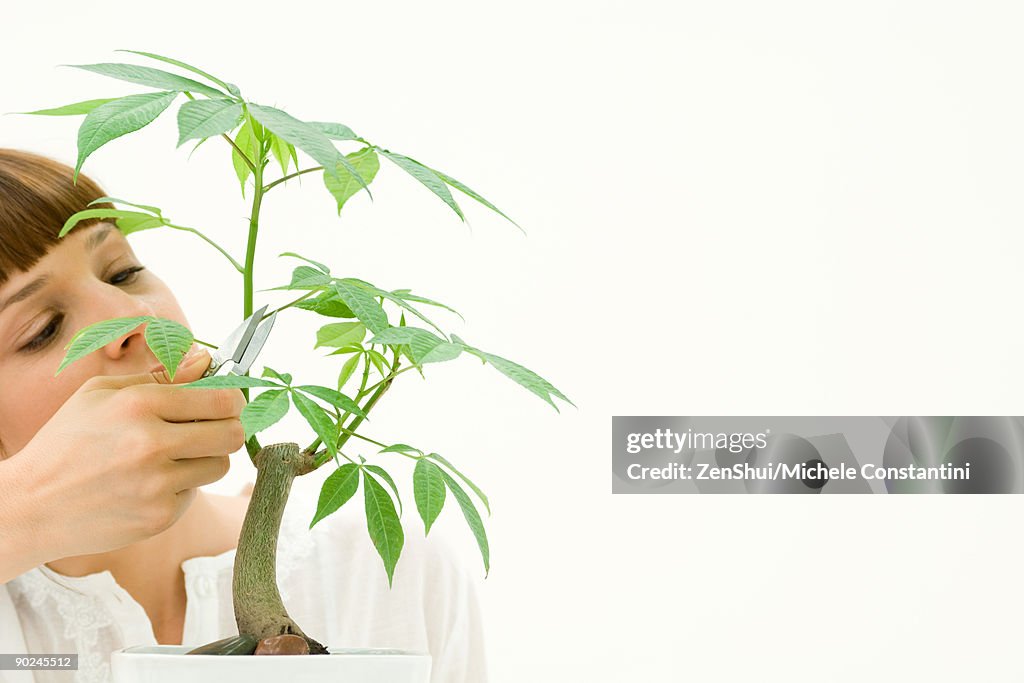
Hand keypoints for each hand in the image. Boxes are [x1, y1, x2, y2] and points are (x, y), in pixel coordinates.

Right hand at [0, 348, 245, 573]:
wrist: (32, 505)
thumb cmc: (67, 442)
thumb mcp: (100, 394)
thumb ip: (160, 376)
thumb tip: (206, 360)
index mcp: (138, 406)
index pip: (220, 400)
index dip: (231, 399)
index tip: (226, 402)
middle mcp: (151, 444)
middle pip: (232, 434)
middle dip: (228, 428)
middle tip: (211, 429)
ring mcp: (157, 484)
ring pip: (220, 465)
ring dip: (206, 458)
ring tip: (174, 456)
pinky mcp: (160, 516)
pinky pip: (195, 493)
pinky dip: (182, 486)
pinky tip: (150, 483)